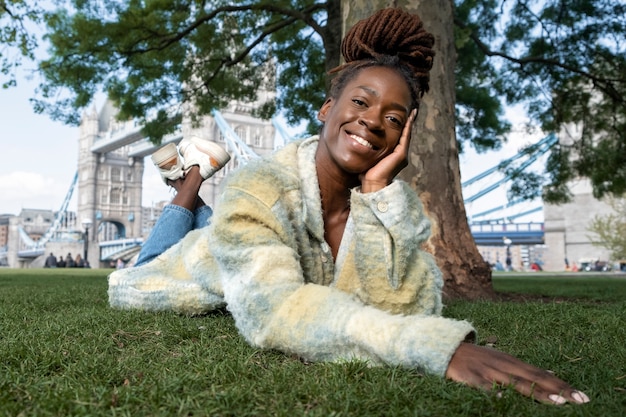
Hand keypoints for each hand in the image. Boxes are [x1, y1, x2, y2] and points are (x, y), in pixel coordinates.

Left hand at [360, 109, 415, 192]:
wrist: (372, 184)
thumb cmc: (367, 175)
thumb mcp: (368, 158)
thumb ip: (368, 151)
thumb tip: (359, 142)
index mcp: (393, 156)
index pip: (397, 139)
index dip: (400, 128)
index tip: (402, 117)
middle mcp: (400, 155)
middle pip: (404, 135)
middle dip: (407, 124)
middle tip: (411, 112)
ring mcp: (401, 155)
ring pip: (406, 135)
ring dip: (409, 123)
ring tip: (412, 112)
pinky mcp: (401, 155)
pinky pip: (405, 137)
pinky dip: (407, 127)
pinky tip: (409, 118)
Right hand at [445, 342, 589, 404]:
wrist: (444, 347)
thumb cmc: (476, 359)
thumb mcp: (501, 361)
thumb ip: (523, 370)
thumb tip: (551, 378)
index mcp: (511, 361)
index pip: (541, 373)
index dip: (561, 384)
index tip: (581, 396)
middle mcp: (502, 364)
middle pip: (533, 377)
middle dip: (557, 389)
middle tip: (578, 400)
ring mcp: (486, 370)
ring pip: (514, 382)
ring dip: (536, 392)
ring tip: (556, 403)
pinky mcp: (469, 376)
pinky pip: (481, 385)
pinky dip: (491, 391)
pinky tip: (500, 399)